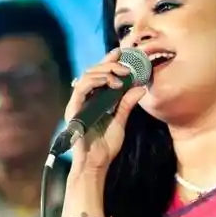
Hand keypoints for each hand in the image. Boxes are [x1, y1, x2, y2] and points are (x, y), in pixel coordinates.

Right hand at [65, 49, 147, 175]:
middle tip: (124, 63)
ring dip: (104, 71)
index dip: (109, 62)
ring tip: (120, 74)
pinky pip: (81, 88)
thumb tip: (140, 87)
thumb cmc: (105, 146)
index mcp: (93, 100)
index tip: (121, 53)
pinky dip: (96, 81)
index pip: (99, 75)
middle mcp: (83, 99)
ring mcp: (77, 103)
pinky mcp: (74, 109)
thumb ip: (127, 104)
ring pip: (86, 76)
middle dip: (108, 64)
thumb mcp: (120, 121)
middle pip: (92, 72)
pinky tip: (111, 82)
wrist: (96, 163)